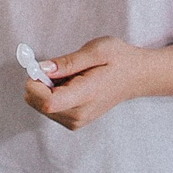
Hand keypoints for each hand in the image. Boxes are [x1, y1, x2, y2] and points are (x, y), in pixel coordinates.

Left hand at [24, 36, 141, 129]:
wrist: (136, 77)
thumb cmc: (119, 60)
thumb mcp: (96, 50)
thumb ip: (67, 62)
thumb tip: (41, 68)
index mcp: (86, 96)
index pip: (47, 102)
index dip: (36, 83)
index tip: (43, 67)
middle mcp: (78, 115)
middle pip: (38, 103)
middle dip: (40, 82)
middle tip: (60, 68)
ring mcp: (75, 121)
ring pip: (39, 105)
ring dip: (47, 87)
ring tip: (72, 76)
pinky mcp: (73, 122)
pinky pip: (47, 107)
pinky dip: (52, 93)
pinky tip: (71, 84)